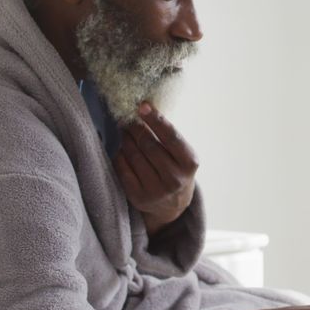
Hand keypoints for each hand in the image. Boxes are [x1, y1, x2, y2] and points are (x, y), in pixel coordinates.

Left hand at [112, 102, 198, 235]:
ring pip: (133, 155)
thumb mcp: (182, 154)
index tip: (142, 106)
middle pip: (148, 144)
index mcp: (189, 163)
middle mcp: (174, 178)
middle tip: (129, 118)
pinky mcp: (139, 197)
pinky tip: (122, 149)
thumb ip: (167, 136)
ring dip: (126, 139)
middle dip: (136, 128)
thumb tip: (143, 110)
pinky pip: (123, 168)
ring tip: (125, 131)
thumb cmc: (177, 169)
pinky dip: (120, 155)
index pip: (170, 136)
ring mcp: (156, 190)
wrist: (174, 204)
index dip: (156, 119)